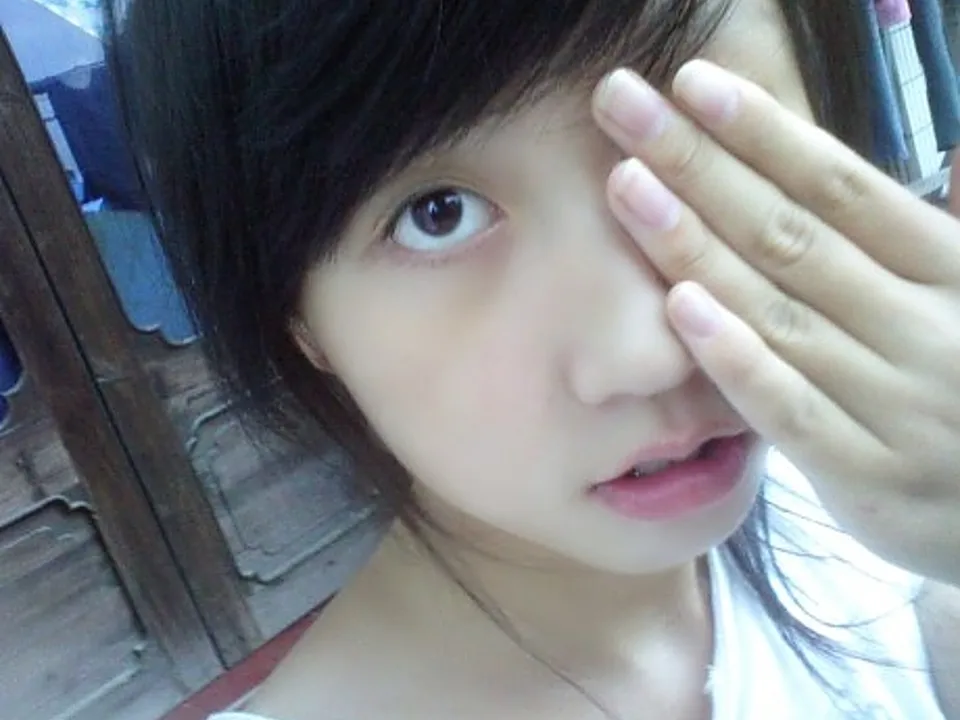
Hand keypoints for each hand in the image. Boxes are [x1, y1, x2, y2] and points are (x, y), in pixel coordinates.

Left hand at [592, 60, 959, 583]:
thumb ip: (938, 229)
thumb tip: (955, 143)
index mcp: (948, 272)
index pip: (842, 187)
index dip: (766, 132)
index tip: (693, 84)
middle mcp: (922, 327)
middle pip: (792, 234)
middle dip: (700, 165)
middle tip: (624, 107)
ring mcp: (895, 404)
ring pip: (778, 312)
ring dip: (694, 244)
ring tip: (626, 185)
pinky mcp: (866, 475)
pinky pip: (789, 410)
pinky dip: (734, 357)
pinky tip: (677, 307)